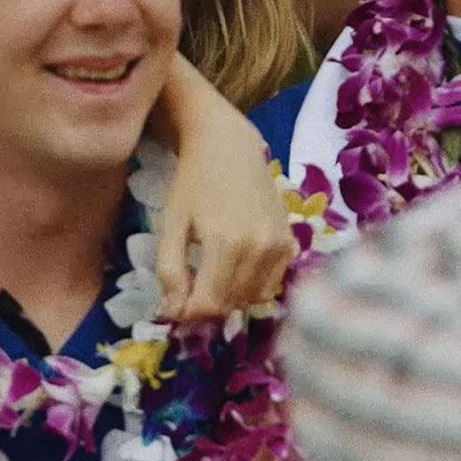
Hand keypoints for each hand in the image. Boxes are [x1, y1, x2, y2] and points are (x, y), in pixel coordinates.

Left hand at [150, 54, 296, 320]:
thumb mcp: (172, 224)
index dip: (188, 313)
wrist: (229, 147)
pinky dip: (251, 286)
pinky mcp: (290, 243)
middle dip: (206, 305)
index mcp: (226, 244)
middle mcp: (260, 249)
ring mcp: (280, 246)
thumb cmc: (193, 182)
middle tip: (188, 290)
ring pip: (252, 297)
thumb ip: (170, 270)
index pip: (210, 304)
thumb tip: (173, 313)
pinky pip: (271, 283)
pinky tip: (234, 267)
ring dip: (229, 298)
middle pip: (231, 303)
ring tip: (209, 277)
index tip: (173, 307)